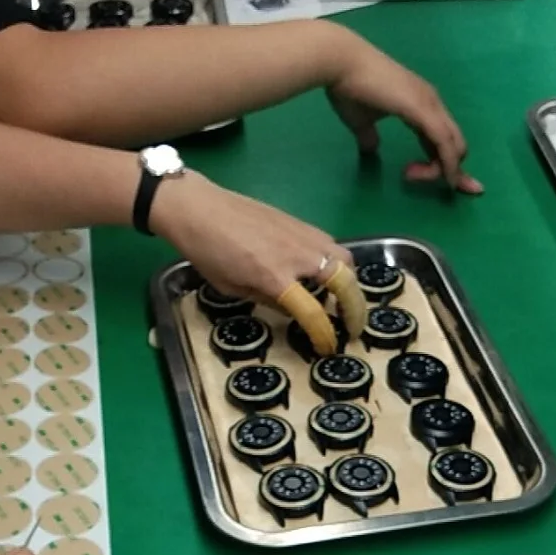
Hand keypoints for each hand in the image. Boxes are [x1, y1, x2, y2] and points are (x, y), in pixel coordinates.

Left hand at [152, 171, 364, 352]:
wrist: (200, 208)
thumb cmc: (208, 252)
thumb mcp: (233, 288)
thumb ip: (268, 301)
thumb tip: (294, 311)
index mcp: (275, 277)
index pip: (312, 312)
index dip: (324, 334)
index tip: (327, 346)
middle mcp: (298, 255)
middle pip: (345, 280)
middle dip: (355, 308)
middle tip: (353, 325)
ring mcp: (303, 235)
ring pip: (345, 258)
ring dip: (349, 281)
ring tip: (340, 296)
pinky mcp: (301, 223)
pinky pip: (330, 244)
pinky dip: (336, 262)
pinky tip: (321, 271)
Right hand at [326, 32, 482, 193]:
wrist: (341, 64)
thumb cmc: (349, 88)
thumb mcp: (360, 120)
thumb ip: (368, 135)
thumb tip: (371, 148)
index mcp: (420, 103)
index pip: (444, 136)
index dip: (448, 161)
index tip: (451, 184)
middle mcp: (431, 102)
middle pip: (457, 143)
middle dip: (454, 170)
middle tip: (443, 189)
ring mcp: (429, 104)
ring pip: (454, 146)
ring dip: (443, 170)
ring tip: (412, 176)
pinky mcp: (423, 110)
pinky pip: (444, 143)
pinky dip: (447, 164)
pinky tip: (444, 178)